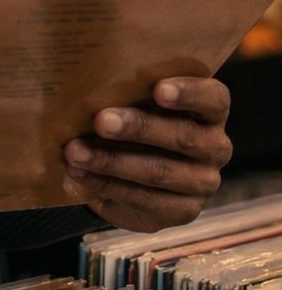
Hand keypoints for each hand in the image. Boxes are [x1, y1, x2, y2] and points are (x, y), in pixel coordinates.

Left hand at [62, 76, 231, 230]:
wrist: (136, 170)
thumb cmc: (138, 119)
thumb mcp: (139, 100)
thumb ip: (130, 88)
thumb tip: (91, 78)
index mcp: (212, 110)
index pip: (214, 98)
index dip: (189, 93)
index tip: (158, 88)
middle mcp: (215, 147)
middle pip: (183, 136)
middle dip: (138, 128)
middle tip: (101, 120)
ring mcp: (203, 182)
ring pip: (159, 171)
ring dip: (112, 161)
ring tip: (75, 151)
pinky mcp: (184, 211)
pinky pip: (144, 199)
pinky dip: (107, 185)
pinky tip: (80, 173)